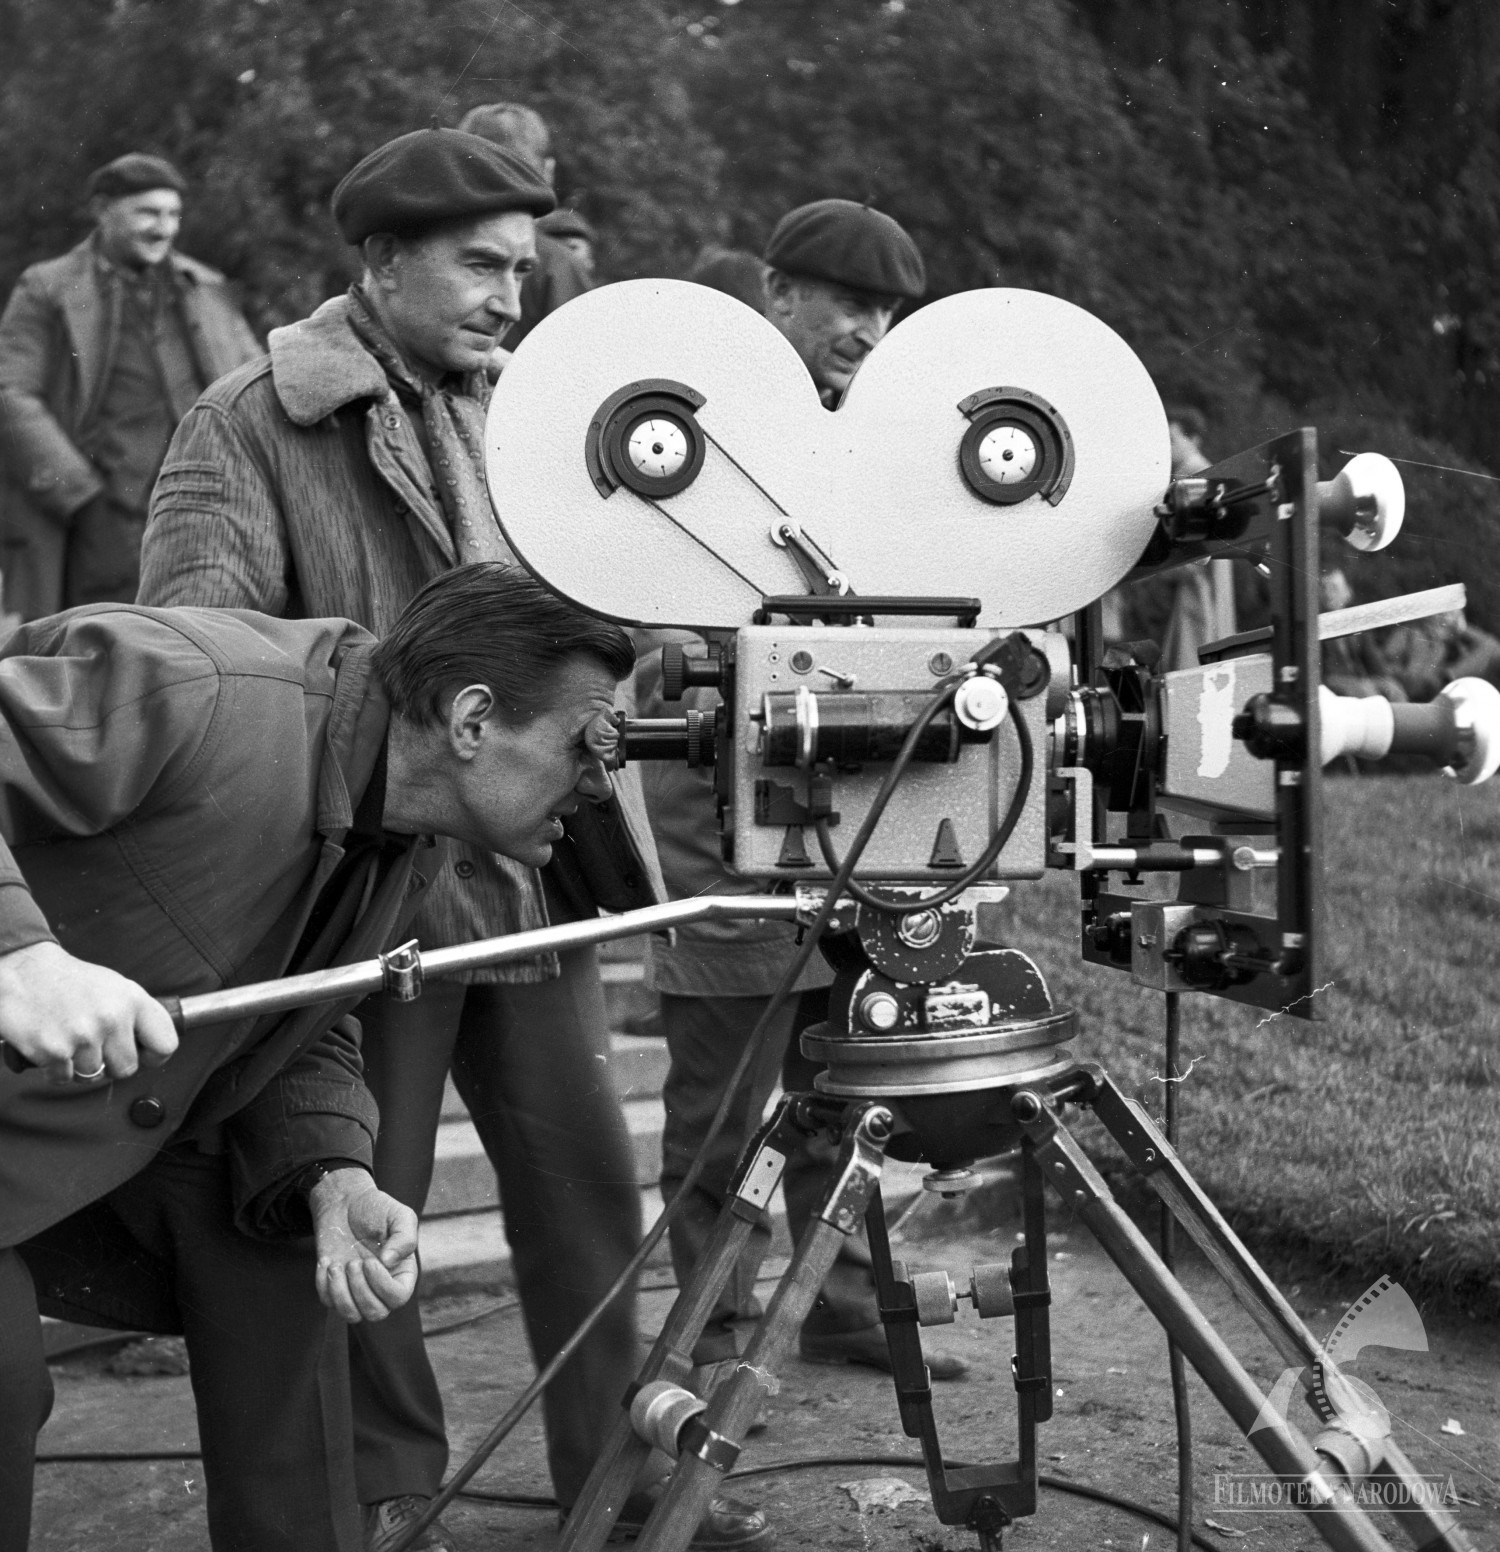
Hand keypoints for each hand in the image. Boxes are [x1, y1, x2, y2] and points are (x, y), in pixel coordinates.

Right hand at [0, 941, 178, 1083]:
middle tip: (96, 1048)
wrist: (24, 970)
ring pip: (93, 1076)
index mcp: (133, 1000)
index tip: (143, 1056)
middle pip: (127, 1068)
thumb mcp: (115, 987)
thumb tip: (151, 1046)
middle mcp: (111, 1018)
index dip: (154, 1056)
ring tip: (70, 1040)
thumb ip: (136, 1015)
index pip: (165, 1044)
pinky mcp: (53, 1051)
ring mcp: (83, 1036)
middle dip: (111, 1064)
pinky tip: (53, 1045)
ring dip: (80, 1066)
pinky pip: (64, 1079)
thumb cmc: (69, 980)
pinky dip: (56, 1070)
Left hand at [310, 1168, 418, 1321]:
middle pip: (376, 1313)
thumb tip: (390, 1263)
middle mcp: (382, 1286)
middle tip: (353, 1262)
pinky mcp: (336, 1287)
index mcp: (402, 1272)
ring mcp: (357, 1289)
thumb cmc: (375, 1208)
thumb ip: (405, 1237)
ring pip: (351, 1315)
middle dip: (359, 1289)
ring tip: (336, 1266)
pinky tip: (327, 1261)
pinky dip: (323, 1285)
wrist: (345, 1204)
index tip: (369, 1261)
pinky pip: (328, 1302)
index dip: (382, 1286)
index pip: (398, 1297)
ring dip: (340, 1293)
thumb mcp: (398, 1215)